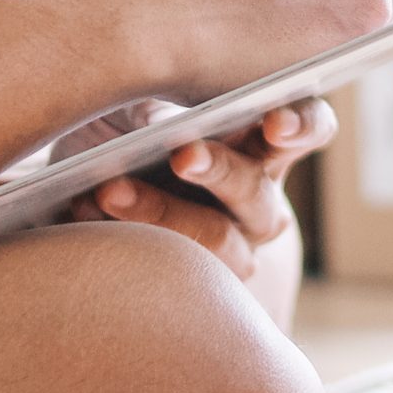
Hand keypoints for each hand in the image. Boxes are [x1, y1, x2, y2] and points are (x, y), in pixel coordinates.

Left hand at [55, 98, 335, 281]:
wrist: (87, 198)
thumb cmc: (126, 133)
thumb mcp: (138, 106)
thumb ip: (157, 109)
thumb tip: (161, 125)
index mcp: (264, 140)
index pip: (310, 127)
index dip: (301, 125)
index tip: (274, 123)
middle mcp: (259, 197)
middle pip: (256, 188)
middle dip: (220, 170)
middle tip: (183, 154)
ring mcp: (232, 247)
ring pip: (214, 240)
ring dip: (160, 213)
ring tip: (107, 191)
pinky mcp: (194, 287)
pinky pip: (170, 274)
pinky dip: (124, 241)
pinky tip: (82, 211)